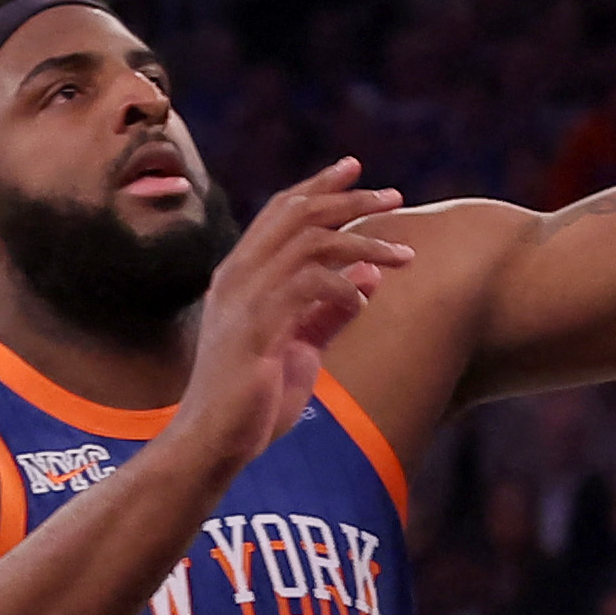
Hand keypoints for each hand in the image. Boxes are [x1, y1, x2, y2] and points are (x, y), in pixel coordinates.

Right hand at [162, 165, 411, 478]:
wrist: (212, 445)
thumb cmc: (253, 401)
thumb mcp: (299, 348)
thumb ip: (329, 312)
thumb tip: (370, 276)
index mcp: (241, 276)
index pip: (280, 212)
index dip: (318, 186)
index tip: (356, 168)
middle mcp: (237, 278)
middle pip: (296, 213)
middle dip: (348, 198)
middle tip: (393, 195)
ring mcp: (242, 301)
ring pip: (309, 242)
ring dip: (363, 241)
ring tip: (403, 254)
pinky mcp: (255, 329)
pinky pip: (307, 286)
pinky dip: (343, 284)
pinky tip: (365, 295)